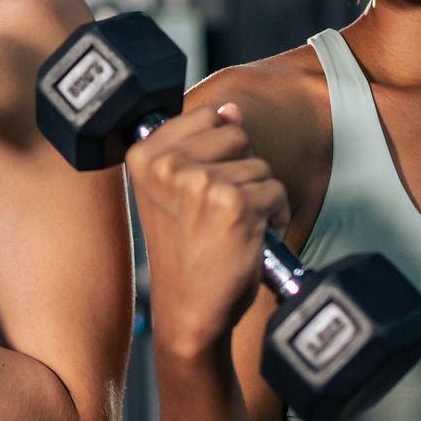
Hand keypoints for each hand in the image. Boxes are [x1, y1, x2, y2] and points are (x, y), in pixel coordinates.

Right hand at [126, 103, 288, 358]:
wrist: (188, 310)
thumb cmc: (183, 252)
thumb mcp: (173, 190)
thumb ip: (197, 144)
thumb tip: (231, 110)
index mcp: (144, 155)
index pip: (205, 116)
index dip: (215, 152)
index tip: (199, 188)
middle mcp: (168, 165)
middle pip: (235, 136)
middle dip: (239, 171)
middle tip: (217, 211)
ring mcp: (201, 183)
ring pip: (260, 166)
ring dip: (257, 198)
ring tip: (231, 229)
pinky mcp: (235, 204)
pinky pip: (276, 191)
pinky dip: (273, 217)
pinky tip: (249, 239)